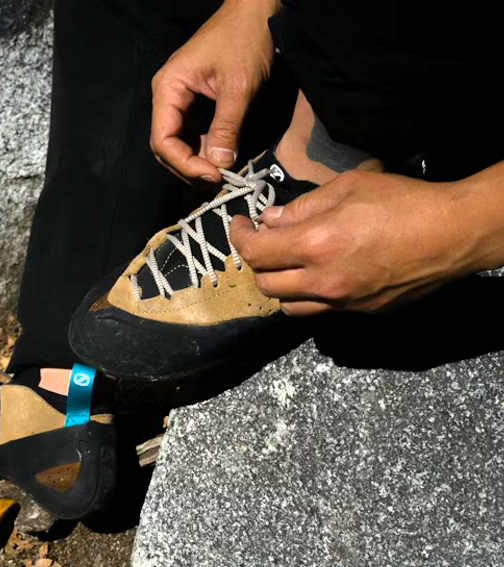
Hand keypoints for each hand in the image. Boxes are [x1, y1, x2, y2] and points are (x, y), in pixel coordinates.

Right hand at [150, 0, 277, 183]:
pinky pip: (193, 136)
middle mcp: (168, 97)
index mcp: (168, 89)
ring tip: (221, 177)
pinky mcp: (195, 105)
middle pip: (167, 147)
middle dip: (189, 169)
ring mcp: (180, 102)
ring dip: (197, 164)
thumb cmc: (244, 39)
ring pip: (180, 145)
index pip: (162, 140)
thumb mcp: (238, 87)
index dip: (184, 165)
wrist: (254, 11)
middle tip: (217, 183)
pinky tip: (222, 162)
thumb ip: (226, 127)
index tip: (212, 176)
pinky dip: (205, 152)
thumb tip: (219, 165)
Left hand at [229, 170, 473, 314]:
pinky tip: (319, 275)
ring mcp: (343, 302)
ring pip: (288, 307)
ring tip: (288, 264)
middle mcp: (323, 281)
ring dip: (279, 286)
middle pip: (265, 285)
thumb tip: (270, 220)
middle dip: (256, 263)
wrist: (454, 234)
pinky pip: (320, 311)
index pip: (255, 253)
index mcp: (314, 246)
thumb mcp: (347, 188)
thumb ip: (301, 208)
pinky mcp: (362, 312)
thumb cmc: (403, 202)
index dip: (239, 237)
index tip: (240, 224)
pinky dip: (308, 296)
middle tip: (263, 242)